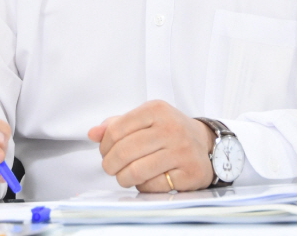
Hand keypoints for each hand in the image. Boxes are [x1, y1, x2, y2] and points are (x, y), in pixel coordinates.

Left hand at [88, 100, 214, 191]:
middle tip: (111, 168)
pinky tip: (147, 179)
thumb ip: (117, 124)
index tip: (105, 152)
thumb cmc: (169, 130)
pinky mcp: (189, 173)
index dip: (104, 146)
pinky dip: (143, 186)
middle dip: (110, 165)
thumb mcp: (145, 118)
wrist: (203, 143)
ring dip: (123, 178)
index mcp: (156, 109)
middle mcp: (170, 128)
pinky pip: (153, 186)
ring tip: (124, 176)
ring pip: (135, 172)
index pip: (116, 130)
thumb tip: (93, 133)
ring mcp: (181, 151)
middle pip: (123, 152)